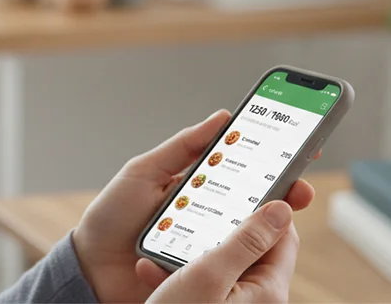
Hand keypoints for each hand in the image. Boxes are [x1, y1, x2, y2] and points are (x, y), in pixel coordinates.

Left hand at [71, 110, 315, 302]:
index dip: (272, 157)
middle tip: (299, 188)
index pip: (242, 167)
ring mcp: (208, 243)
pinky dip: (242, 251)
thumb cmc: (112, 217)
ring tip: (279, 210)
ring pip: (249, 233)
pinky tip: (249, 241)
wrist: (90, 267)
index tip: (300, 144)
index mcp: (197, 185)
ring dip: (267, 223)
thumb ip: (181, 147)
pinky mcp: (203, 271)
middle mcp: (208, 214)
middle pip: (255, 202)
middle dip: (283, 192)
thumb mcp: (144, 172)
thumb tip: (221, 118)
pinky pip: (230, 261)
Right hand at [141, 200, 298, 302]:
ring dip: (187, 252)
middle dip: (212, 231)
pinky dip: (177, 275)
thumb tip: (283, 208)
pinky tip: (152, 272)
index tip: (237, 187)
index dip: (261, 207)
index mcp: (268, 290)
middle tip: (188, 219)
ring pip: (218, 264)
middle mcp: (257, 300)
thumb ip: (247, 240)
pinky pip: (201, 284)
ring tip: (159, 252)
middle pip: (247, 247)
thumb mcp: (210, 275)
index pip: (282, 234)